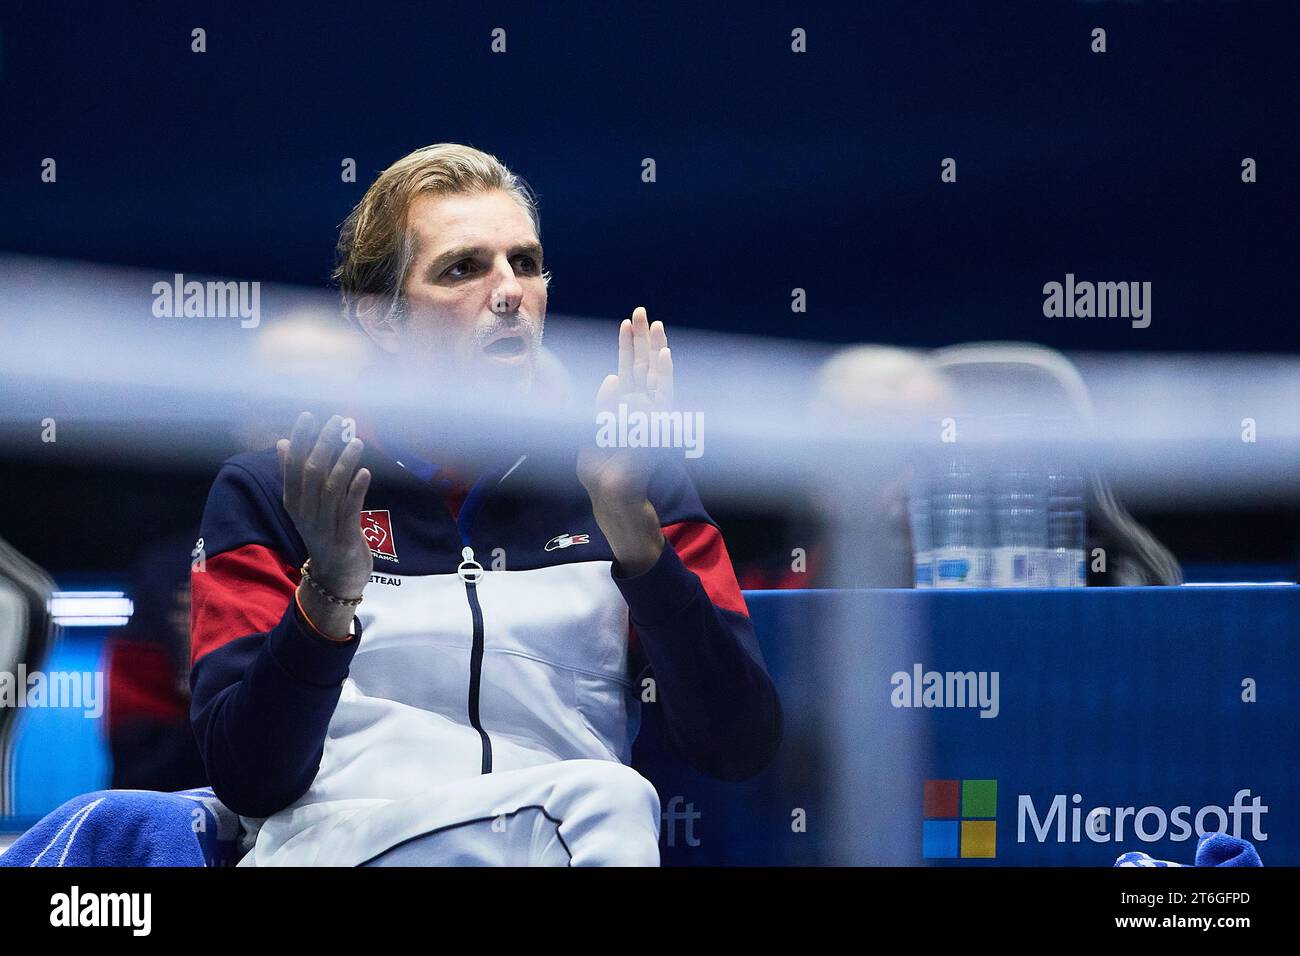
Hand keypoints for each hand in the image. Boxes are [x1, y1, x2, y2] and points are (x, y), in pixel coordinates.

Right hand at [277, 412, 372, 603]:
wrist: (334, 579)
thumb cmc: (323, 534)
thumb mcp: (305, 506)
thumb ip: (295, 475)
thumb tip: (284, 443)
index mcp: (294, 502)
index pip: (292, 466)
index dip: (300, 440)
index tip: (308, 416)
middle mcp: (305, 513)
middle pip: (311, 473)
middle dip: (323, 444)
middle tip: (336, 421)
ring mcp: (324, 526)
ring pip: (331, 489)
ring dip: (344, 463)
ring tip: (356, 441)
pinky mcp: (345, 538)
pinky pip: (350, 511)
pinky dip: (357, 490)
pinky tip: (365, 472)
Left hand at [577, 306, 673, 506]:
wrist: (611, 493)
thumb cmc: (599, 469)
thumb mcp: (591, 430)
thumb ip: (601, 405)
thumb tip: (612, 378)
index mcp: (623, 407)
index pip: (627, 369)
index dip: (627, 346)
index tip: (626, 324)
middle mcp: (639, 406)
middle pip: (642, 365)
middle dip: (643, 339)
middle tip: (643, 311)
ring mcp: (650, 414)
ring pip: (655, 374)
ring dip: (656, 349)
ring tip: (656, 324)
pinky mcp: (658, 423)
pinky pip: (663, 394)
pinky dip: (665, 373)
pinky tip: (664, 354)